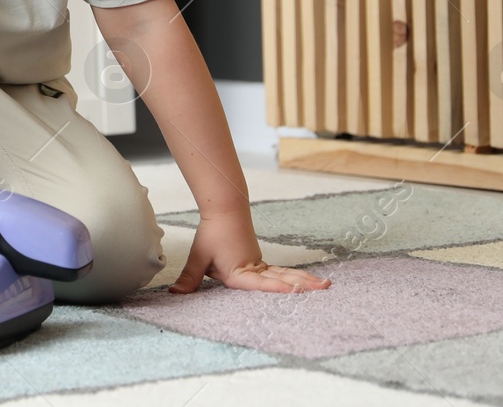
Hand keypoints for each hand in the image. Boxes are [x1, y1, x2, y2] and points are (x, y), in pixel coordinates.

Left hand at [170, 211, 331, 294]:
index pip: (260, 284)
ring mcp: (260, 265)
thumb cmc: (212, 233)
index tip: (296, 292)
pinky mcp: (261, 262)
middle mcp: (254, 269)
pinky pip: (281, 272)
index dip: (278, 289)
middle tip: (325, 289)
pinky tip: (308, 282)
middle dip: (303, 285)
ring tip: (326, 285)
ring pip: (285, 274)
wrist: (225, 210)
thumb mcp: (200, 257)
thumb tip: (176, 293)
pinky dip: (295, 277)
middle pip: (282, 280)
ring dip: (305, 280)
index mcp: (239, 272)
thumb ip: (190, 278)